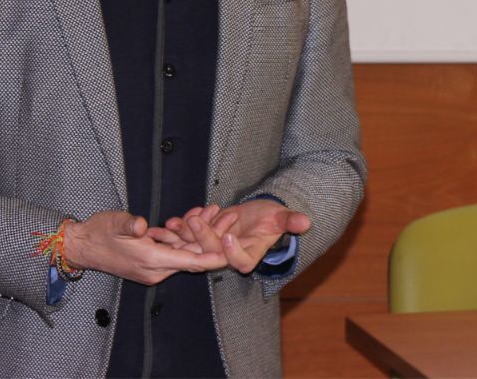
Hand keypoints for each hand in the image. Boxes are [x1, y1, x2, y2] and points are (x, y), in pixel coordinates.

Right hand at [62, 210, 228, 284]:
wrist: (83, 246)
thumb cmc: (98, 234)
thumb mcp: (114, 224)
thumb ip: (129, 225)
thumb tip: (140, 224)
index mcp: (150, 261)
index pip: (190, 262)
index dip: (213, 256)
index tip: (231, 248)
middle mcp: (156, 269)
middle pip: (193, 256)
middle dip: (213, 237)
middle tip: (229, 216)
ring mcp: (154, 268)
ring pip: (185, 252)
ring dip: (201, 234)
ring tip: (217, 211)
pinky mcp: (152, 262)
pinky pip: (175, 251)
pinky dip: (185, 237)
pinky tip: (195, 218)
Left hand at [157, 199, 310, 274]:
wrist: (256, 216)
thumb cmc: (271, 217)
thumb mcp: (281, 216)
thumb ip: (290, 221)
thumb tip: (306, 222)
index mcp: (250, 255)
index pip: (241, 260)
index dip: (233, 251)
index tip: (229, 236)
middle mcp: (229, 256)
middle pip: (214, 252)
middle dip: (203, 236)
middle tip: (195, 220)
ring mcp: (214, 249)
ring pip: (196, 246)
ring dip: (183, 236)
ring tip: (173, 224)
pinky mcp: (203, 240)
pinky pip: (189, 238)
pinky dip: (179, 230)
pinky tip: (170, 221)